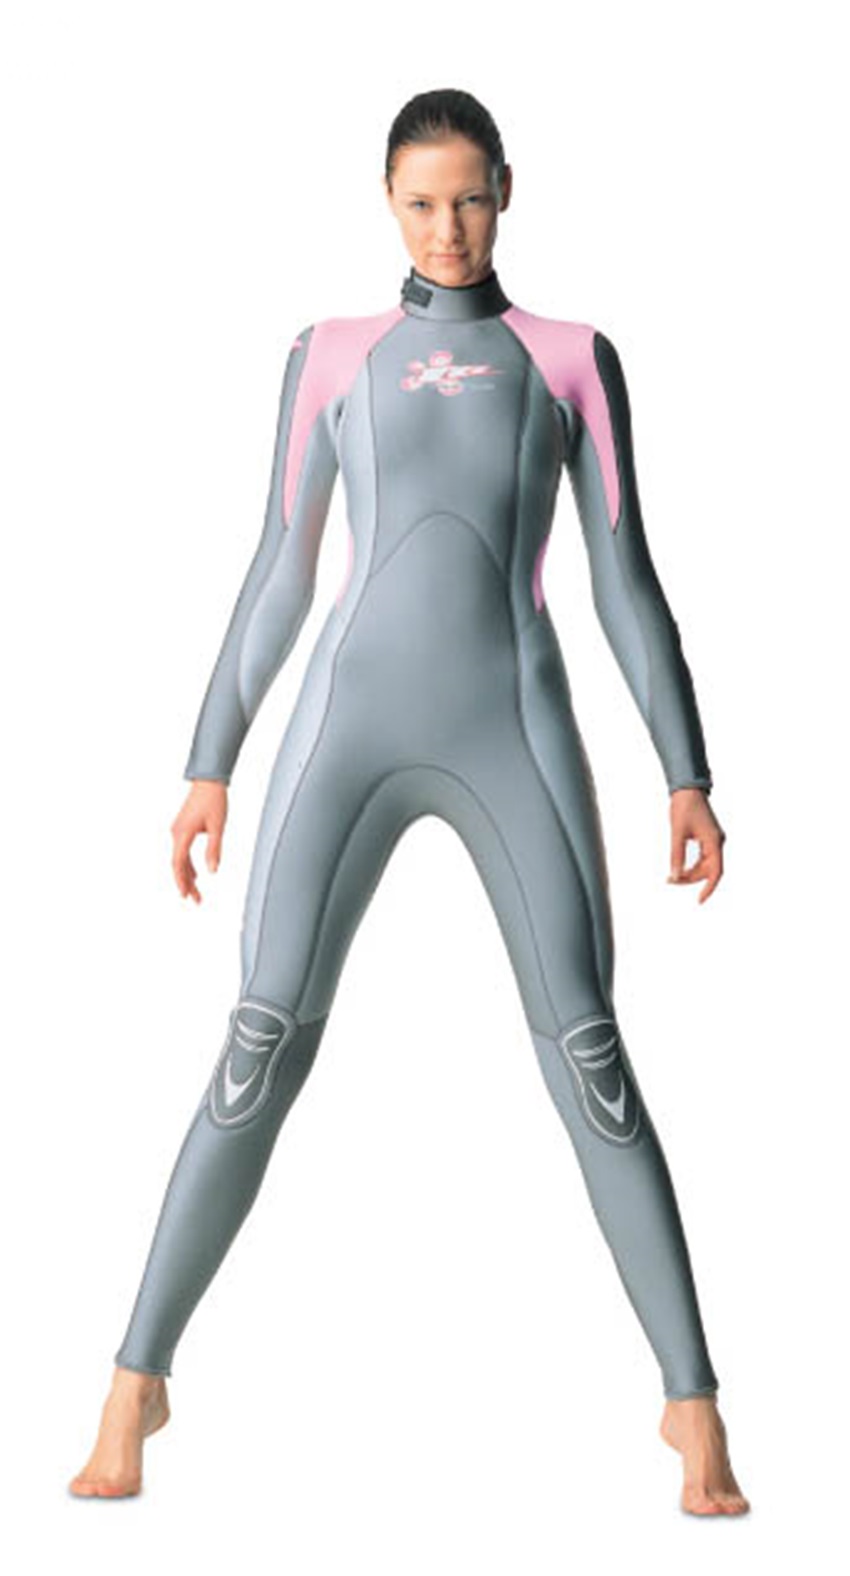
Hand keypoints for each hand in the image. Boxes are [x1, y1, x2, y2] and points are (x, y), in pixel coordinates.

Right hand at [171, 780, 227, 902]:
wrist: (208, 781)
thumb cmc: (214, 800)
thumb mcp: (218, 827)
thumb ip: (214, 849)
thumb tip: (212, 871)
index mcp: (183, 833)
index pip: (178, 863)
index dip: (181, 881)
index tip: (185, 896)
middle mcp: (176, 833)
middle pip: (178, 865)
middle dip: (186, 884)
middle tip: (196, 901)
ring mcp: (177, 831)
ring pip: (180, 859)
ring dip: (188, 876)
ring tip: (197, 893)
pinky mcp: (182, 828)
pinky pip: (182, 851)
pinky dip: (188, 865)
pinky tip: (196, 875)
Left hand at [667, 787, 724, 903]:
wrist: (688, 789)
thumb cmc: (684, 807)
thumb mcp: (677, 832)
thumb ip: (676, 855)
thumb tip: (675, 876)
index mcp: (714, 841)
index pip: (716, 871)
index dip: (709, 888)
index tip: (699, 900)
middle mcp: (717, 842)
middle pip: (709, 870)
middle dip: (691, 878)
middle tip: (670, 881)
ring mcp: (714, 840)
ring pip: (706, 865)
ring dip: (691, 873)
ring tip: (672, 876)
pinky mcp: (708, 838)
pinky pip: (703, 858)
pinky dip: (693, 865)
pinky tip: (681, 868)